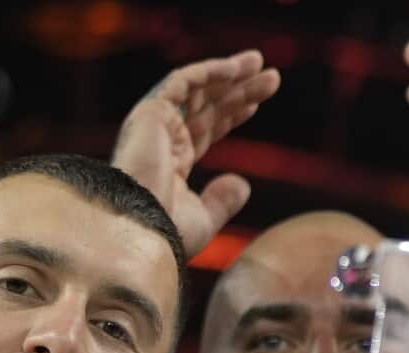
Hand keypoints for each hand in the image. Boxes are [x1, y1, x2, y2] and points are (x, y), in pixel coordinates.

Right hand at [112, 50, 279, 256]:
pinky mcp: (151, 112)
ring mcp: (153, 124)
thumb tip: (243, 185)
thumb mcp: (202, 219)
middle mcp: (160, 140)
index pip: (204, 130)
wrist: (139, 229)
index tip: (256, 104)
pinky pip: (183, 81)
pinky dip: (209, 71)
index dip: (231, 115)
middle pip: (206, 106)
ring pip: (197, 89)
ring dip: (229, 74)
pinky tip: (236, 69)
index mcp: (169, 164)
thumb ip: (222, 201)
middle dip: (238, 90)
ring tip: (261, 63)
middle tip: (270, 77)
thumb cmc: (164, 233)